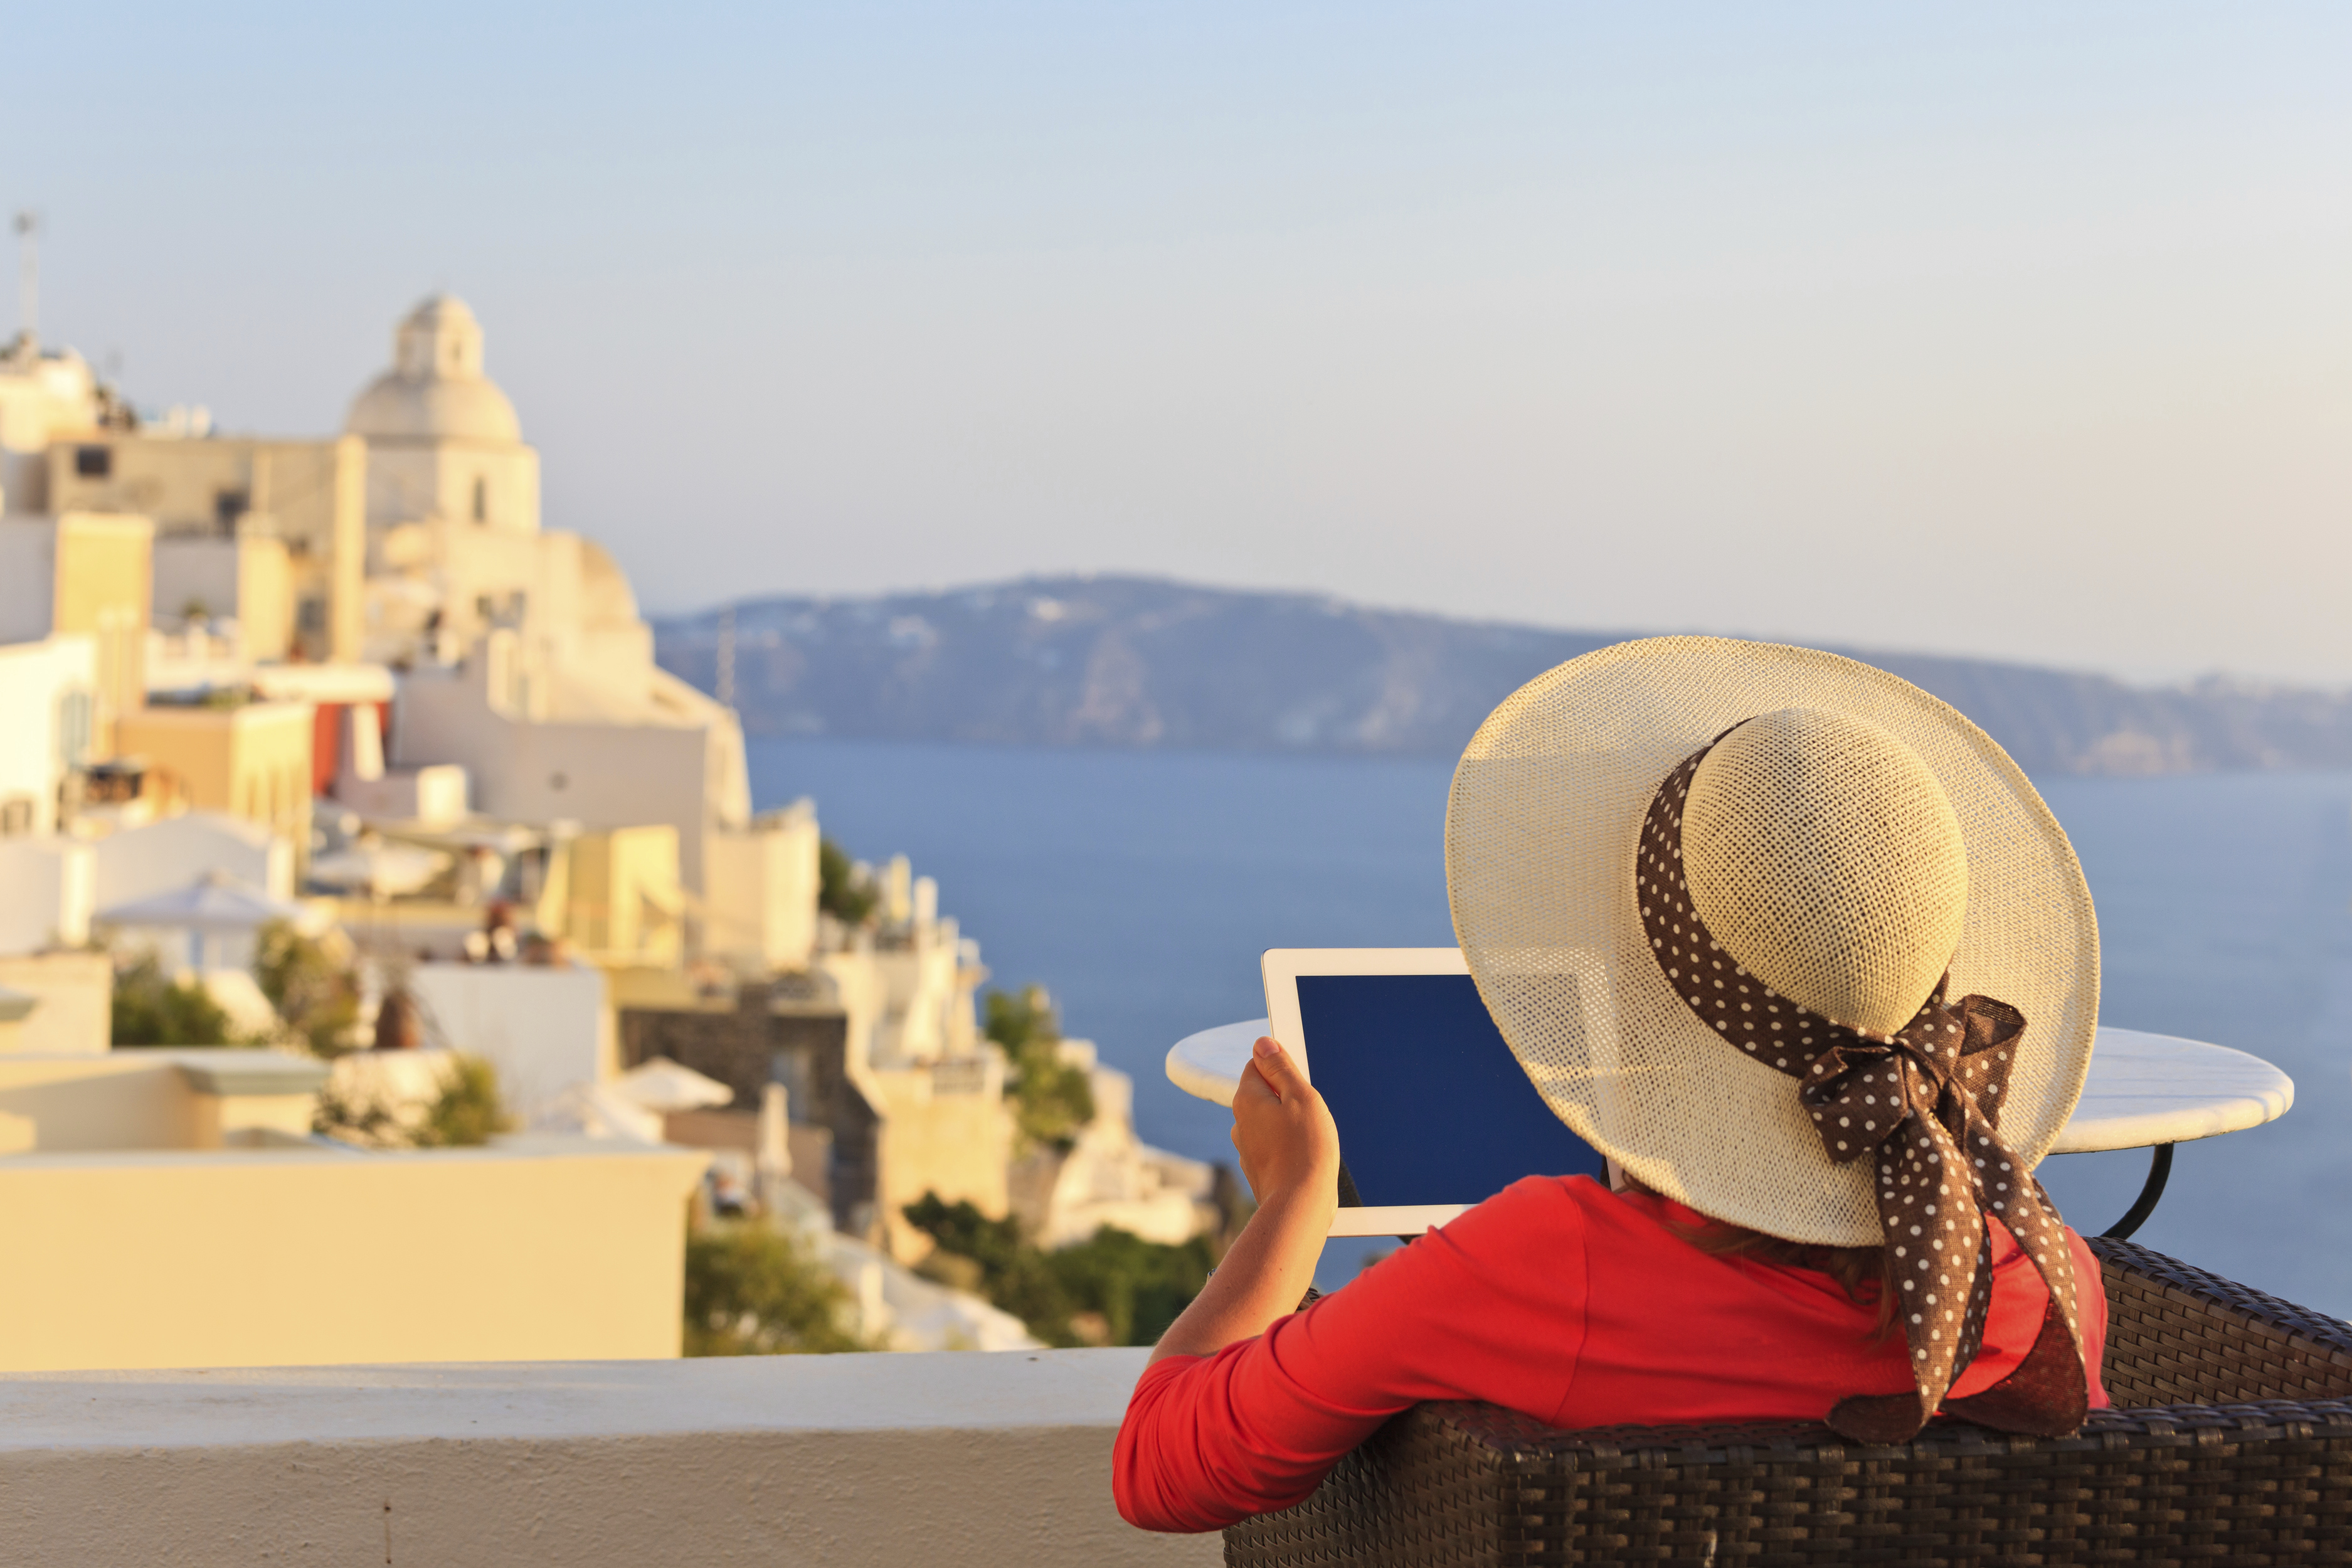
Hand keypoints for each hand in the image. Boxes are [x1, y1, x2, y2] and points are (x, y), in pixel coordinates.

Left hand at [1231, 1036, 1339, 1210]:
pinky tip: (1304, 1158)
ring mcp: (1247, 1148)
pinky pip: (1272, 1147)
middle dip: (1287, 1098)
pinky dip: (1287, 1148)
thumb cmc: (1306, 1150)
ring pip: (1269, 1122)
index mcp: (1247, 1099)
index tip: (1302, 1086)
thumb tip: (1262, 1043)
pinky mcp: (1257, 1169)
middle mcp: (1240, 1123)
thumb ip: (1281, 1068)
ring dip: (1288, 1125)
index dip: (1282, 1070)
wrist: (1300, 1207)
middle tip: (1311, 1114)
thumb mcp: (1301, 1097)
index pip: (1257, 1065)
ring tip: (1310, 1139)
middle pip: (1263, 1094)